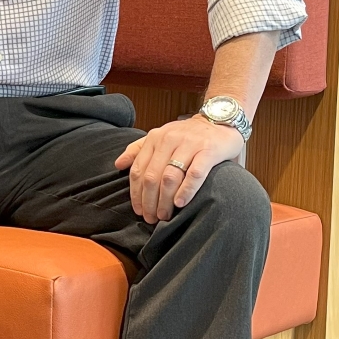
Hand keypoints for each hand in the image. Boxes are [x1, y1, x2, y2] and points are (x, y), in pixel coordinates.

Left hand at [114, 115, 245, 224]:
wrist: (220, 121)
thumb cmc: (189, 135)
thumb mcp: (161, 136)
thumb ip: (138, 149)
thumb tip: (118, 164)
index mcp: (155, 138)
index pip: (138, 170)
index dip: (135, 193)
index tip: (138, 210)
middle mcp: (170, 139)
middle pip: (152, 176)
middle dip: (149, 201)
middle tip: (151, 218)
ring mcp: (190, 144)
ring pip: (170, 177)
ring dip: (164, 200)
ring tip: (165, 216)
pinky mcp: (209, 151)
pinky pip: (195, 174)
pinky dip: (186, 191)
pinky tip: (180, 203)